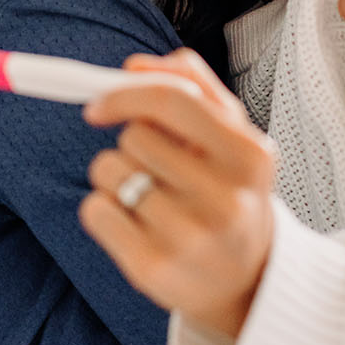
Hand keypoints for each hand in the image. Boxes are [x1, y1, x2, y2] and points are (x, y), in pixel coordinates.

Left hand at [80, 48, 275, 337]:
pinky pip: (94, 210)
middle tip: (154, 165)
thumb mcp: (231, 134)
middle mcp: (226, 198)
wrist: (246, 278)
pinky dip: (102, 210)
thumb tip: (134, 66)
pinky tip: (133, 224)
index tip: (100, 104)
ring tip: (147, 196)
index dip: (126, 94)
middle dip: (131, 142)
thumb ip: (193, 85)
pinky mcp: (152, 267)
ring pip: (109, 170)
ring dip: (114, 175)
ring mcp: (190, 237)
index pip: (172, 99)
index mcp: (250, 154)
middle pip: (135, 136)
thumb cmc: (230, 192)